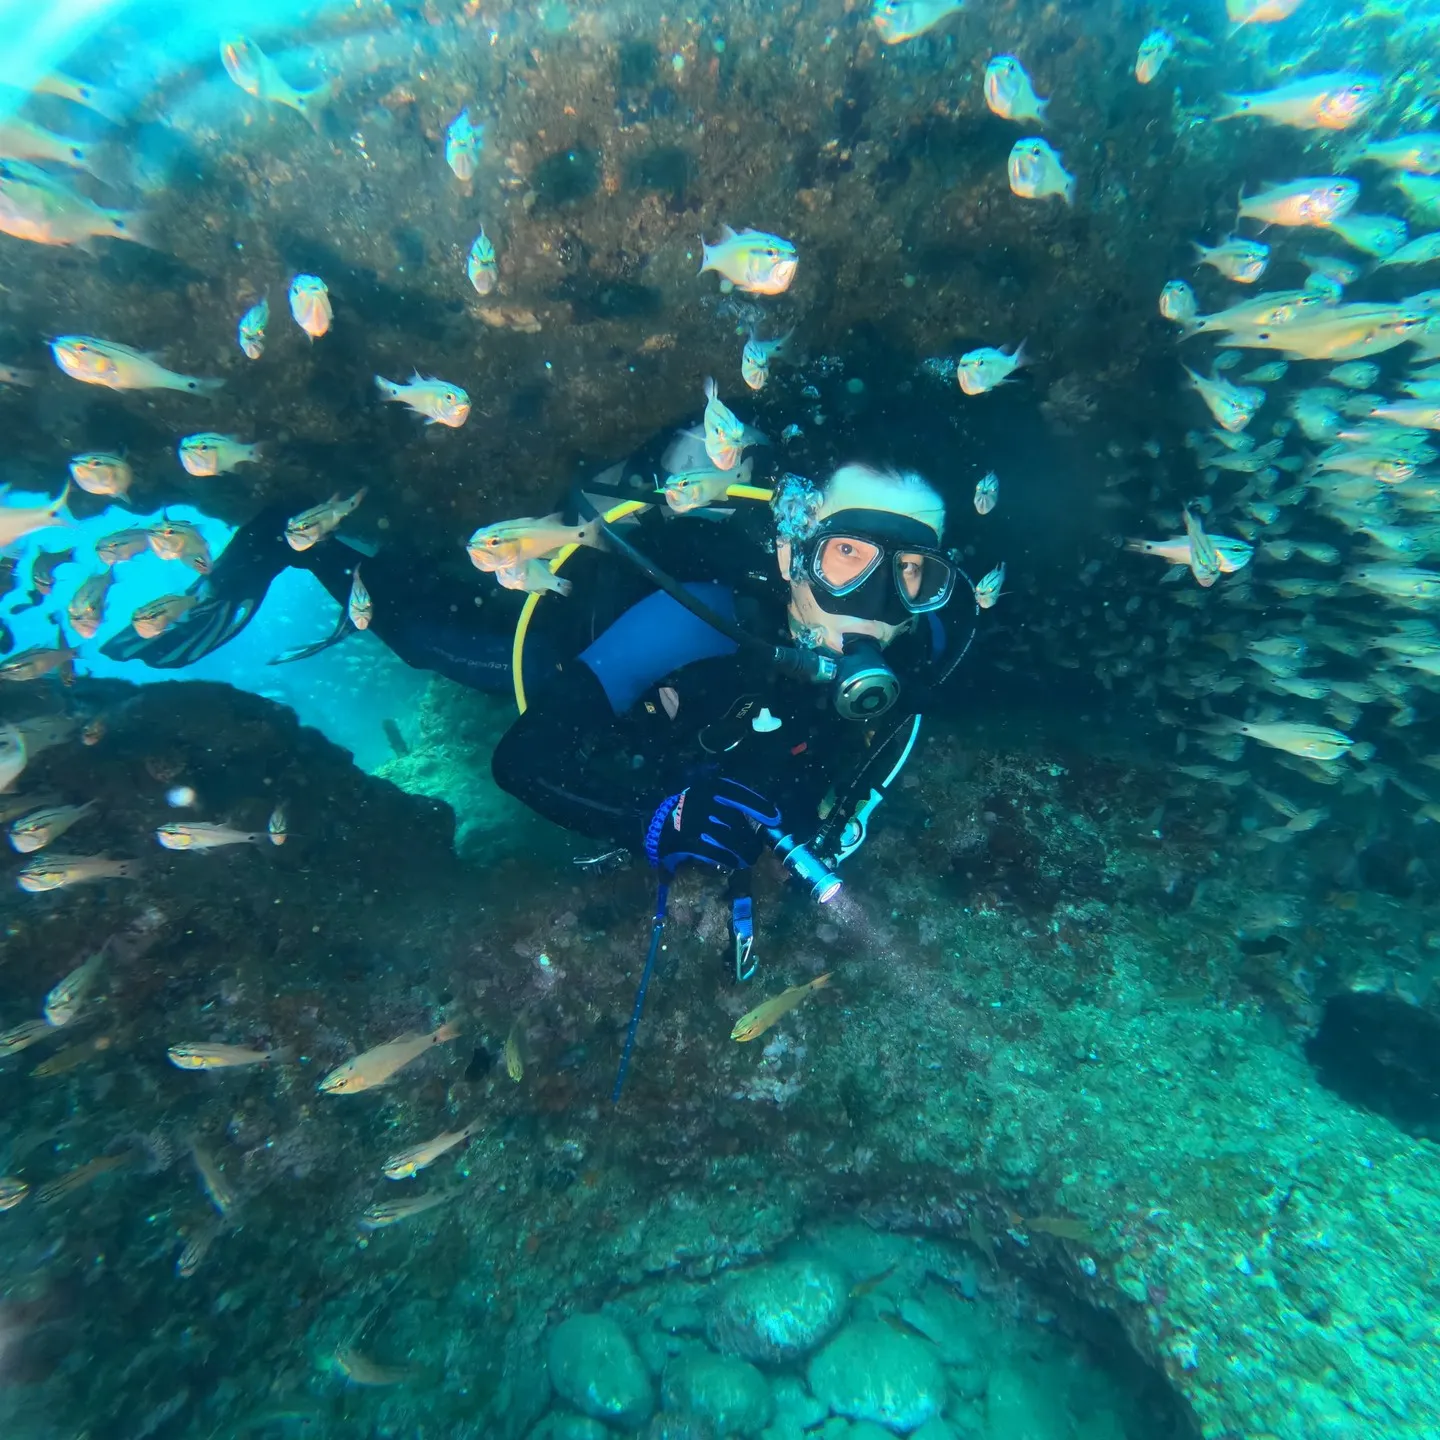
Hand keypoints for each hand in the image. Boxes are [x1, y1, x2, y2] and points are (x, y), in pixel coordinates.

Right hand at [646, 779, 781, 871]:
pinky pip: (713, 851)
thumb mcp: (708, 798)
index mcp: (709, 787)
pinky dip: (726, 858)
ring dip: (742, 851)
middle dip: (750, 838)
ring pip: (728, 837)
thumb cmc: (691, 810)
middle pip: (736, 821)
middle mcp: (702, 800)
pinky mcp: (686, 839)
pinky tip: (733, 863)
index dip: (759, 806)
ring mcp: (693, 820)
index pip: (740, 794)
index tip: (775, 819)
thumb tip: (768, 817)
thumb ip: (731, 803)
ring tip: (748, 859)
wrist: (659, 824)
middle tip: (756, 850)